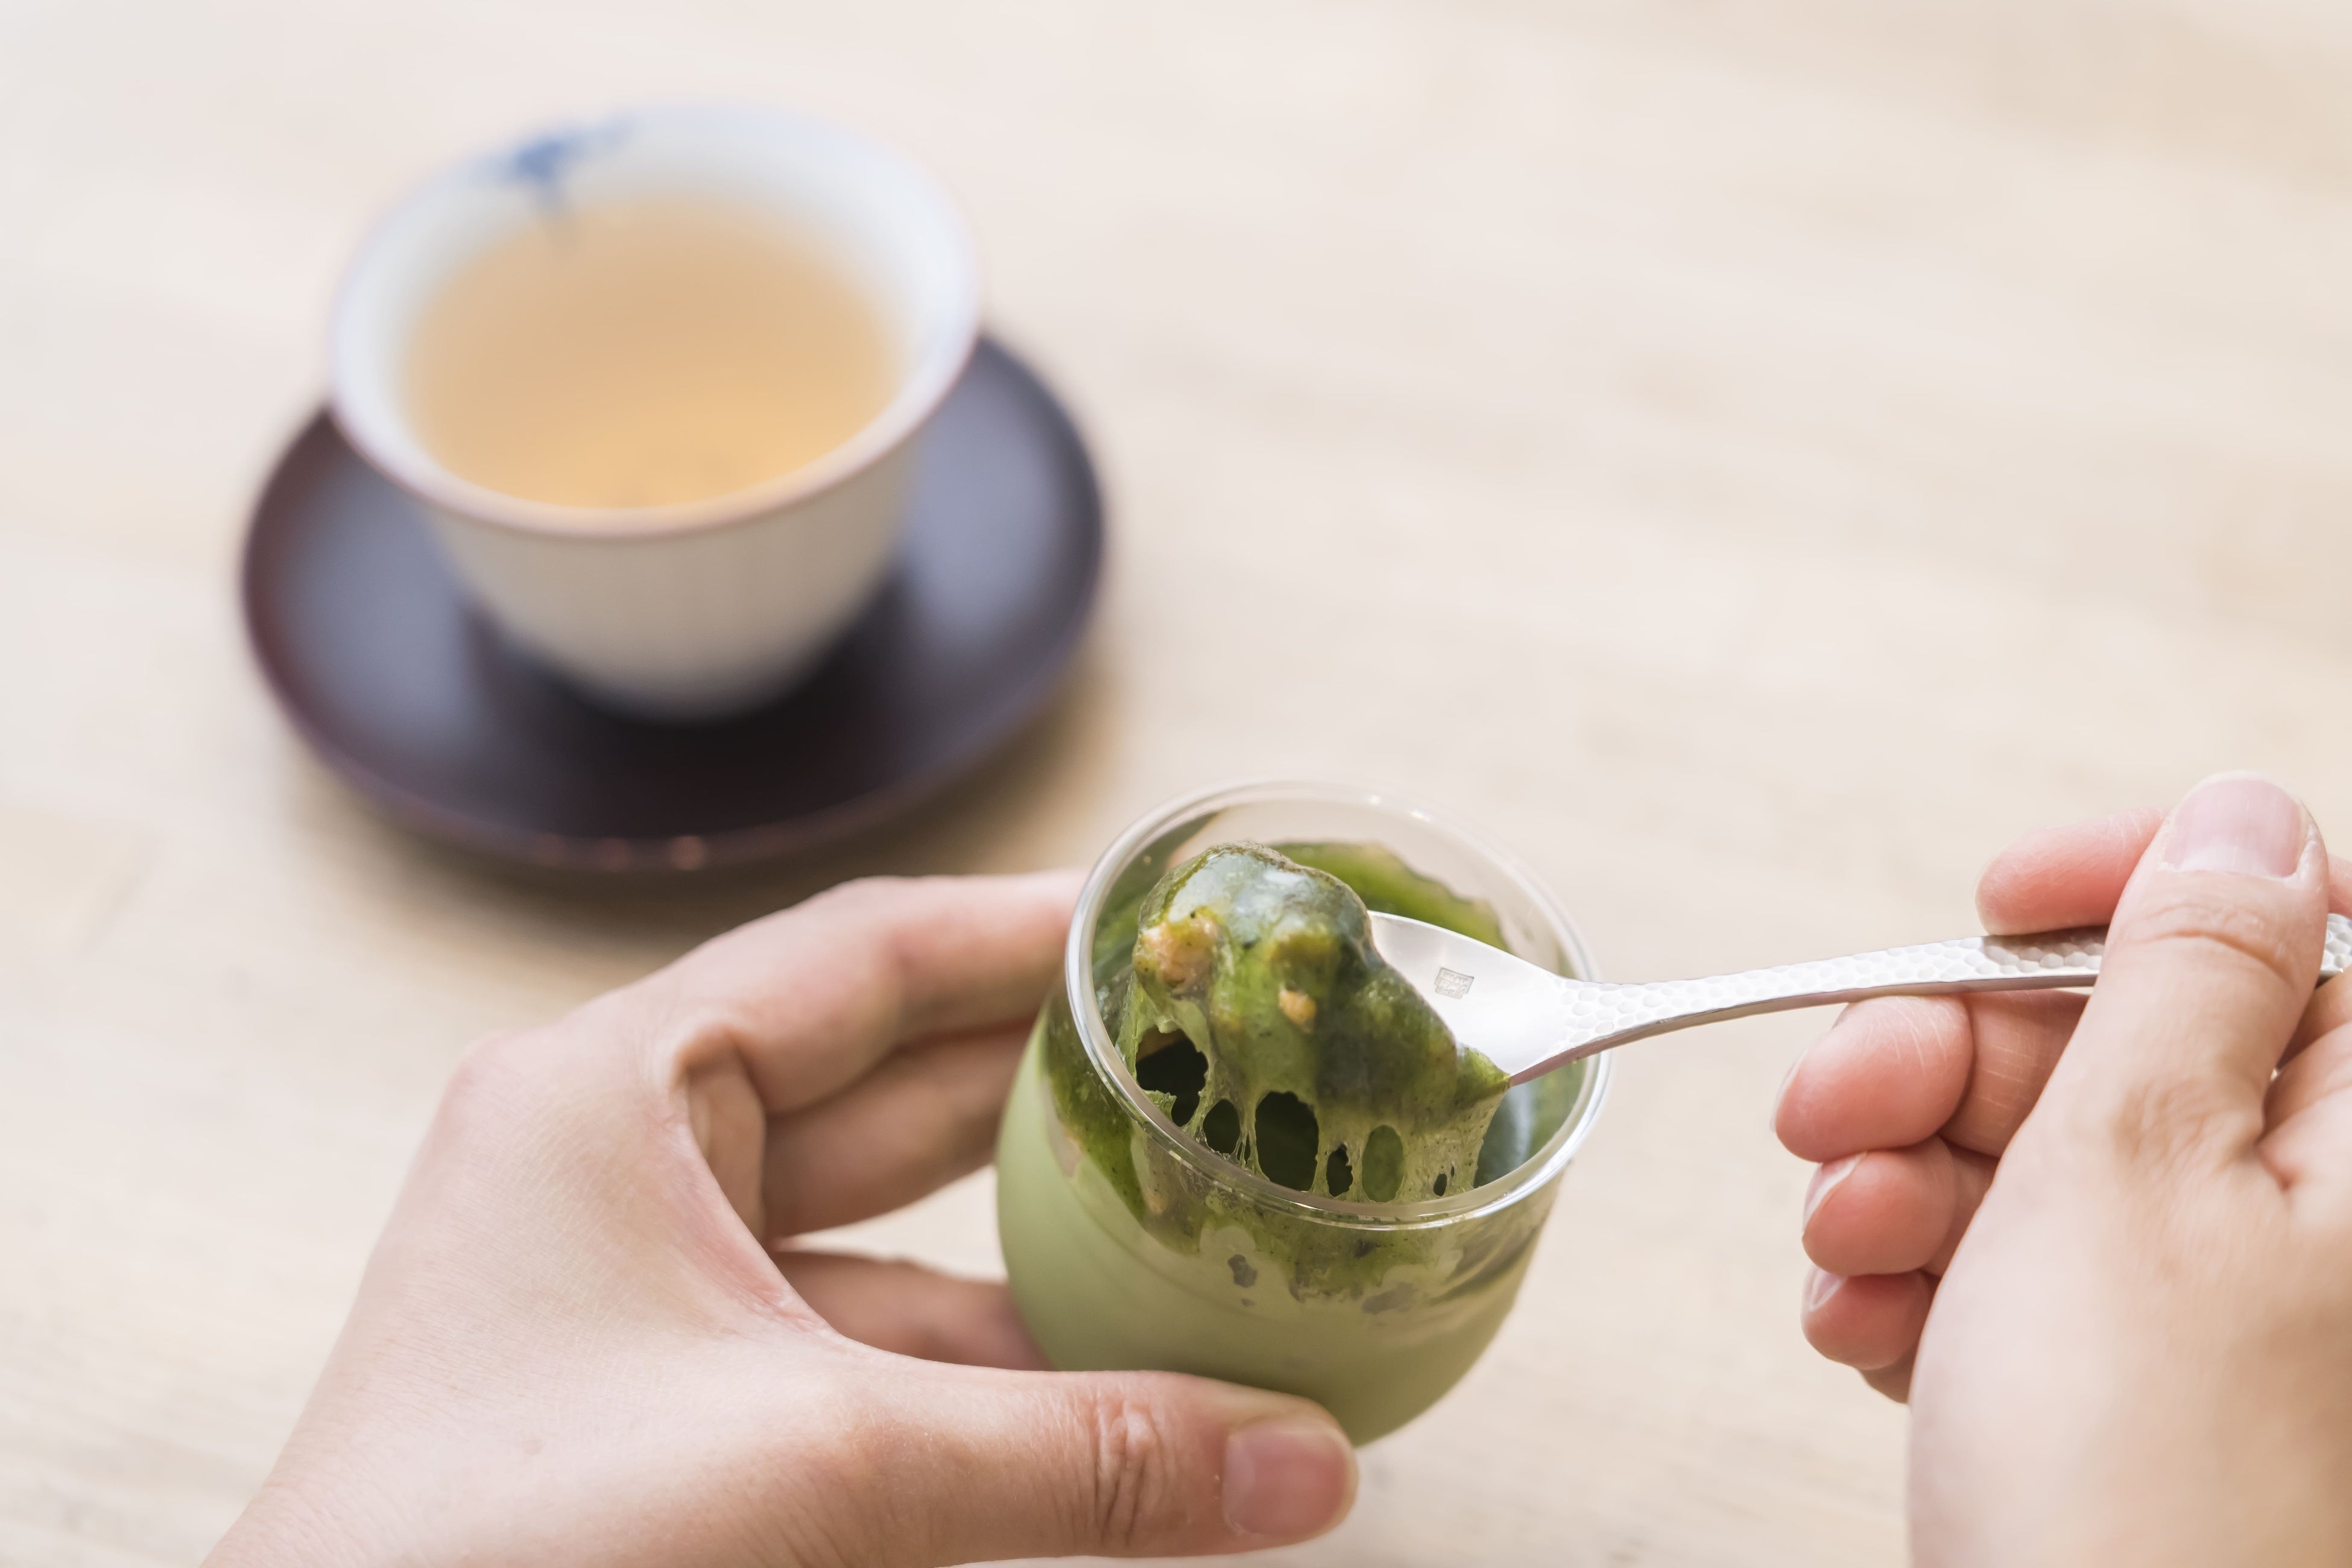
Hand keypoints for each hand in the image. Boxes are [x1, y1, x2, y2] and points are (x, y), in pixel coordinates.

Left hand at [207, 873, 1355, 1566]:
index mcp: (615, 1093)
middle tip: (1228, 1075)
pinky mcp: (674, 1412)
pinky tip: (1113, 1390)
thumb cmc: (505, 1554)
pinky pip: (862, 1355)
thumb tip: (1313, 1468)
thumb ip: (1079, 1461)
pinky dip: (984, 1374)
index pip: (870, 956)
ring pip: (891, 1240)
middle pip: (894, 1084)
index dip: (1034, 933)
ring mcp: (646, 1295)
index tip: (1180, 931)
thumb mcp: (821, 1474)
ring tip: (1210, 1242)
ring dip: (1041, 1259)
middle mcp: (626, 1165)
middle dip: (1063, 1094)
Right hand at [1775, 775, 2351, 1564]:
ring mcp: (2232, 1304)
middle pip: (2126, 1039)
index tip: (1993, 896)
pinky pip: (2026, 1270)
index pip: (2283, 913)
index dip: (2129, 881)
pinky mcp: (2142, 1381)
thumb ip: (2188, 971)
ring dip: (1906, 1183)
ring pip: (2048, 1156)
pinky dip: (1927, 1279)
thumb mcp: (2133, 1173)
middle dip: (1946, 1063)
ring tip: (1839, 1261)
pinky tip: (1865, 1331)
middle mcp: (2323, 1210)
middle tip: (1822, 1112)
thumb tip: (2245, 815)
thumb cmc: (2136, 1483)